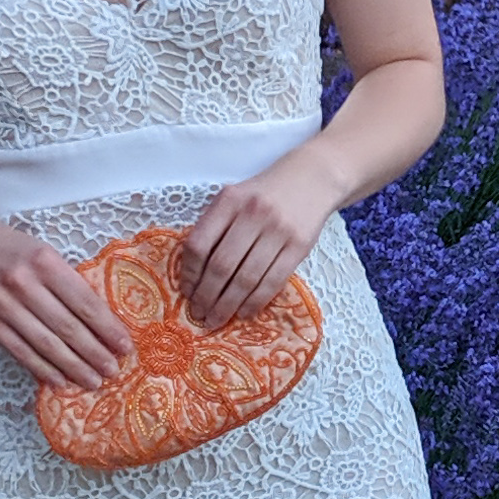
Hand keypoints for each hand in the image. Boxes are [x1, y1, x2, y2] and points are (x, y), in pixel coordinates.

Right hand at [0, 211, 130, 390]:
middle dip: (94, 353)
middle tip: (113, 371)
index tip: (125, 346)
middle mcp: (24, 284)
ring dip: (73, 367)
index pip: (84, 301)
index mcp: (44, 261)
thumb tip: (101, 320)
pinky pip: (21, 352)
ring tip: (94, 381)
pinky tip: (61, 381)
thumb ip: (67, 281)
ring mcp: (3, 305)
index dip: (107, 327)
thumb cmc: (10, 249)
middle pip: (67, 327)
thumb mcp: (43, 252)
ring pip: (46, 344)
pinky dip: (43, 369)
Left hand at [178, 152, 332, 329]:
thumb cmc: (265, 193)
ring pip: (246, 278)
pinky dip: (255, 302)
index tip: (186, 292)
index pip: (199, 244)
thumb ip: (215, 226)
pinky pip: (272, 281)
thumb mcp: (234, 197)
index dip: (189, 273)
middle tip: (199, 314)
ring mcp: (278, 231)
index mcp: (229, 201)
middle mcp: (253, 214)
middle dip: (206, 296)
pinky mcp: (299, 246)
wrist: (312, 178)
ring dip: (228, 305)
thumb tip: (194, 273)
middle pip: (221, 266)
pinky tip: (244, 313)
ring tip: (216, 319)